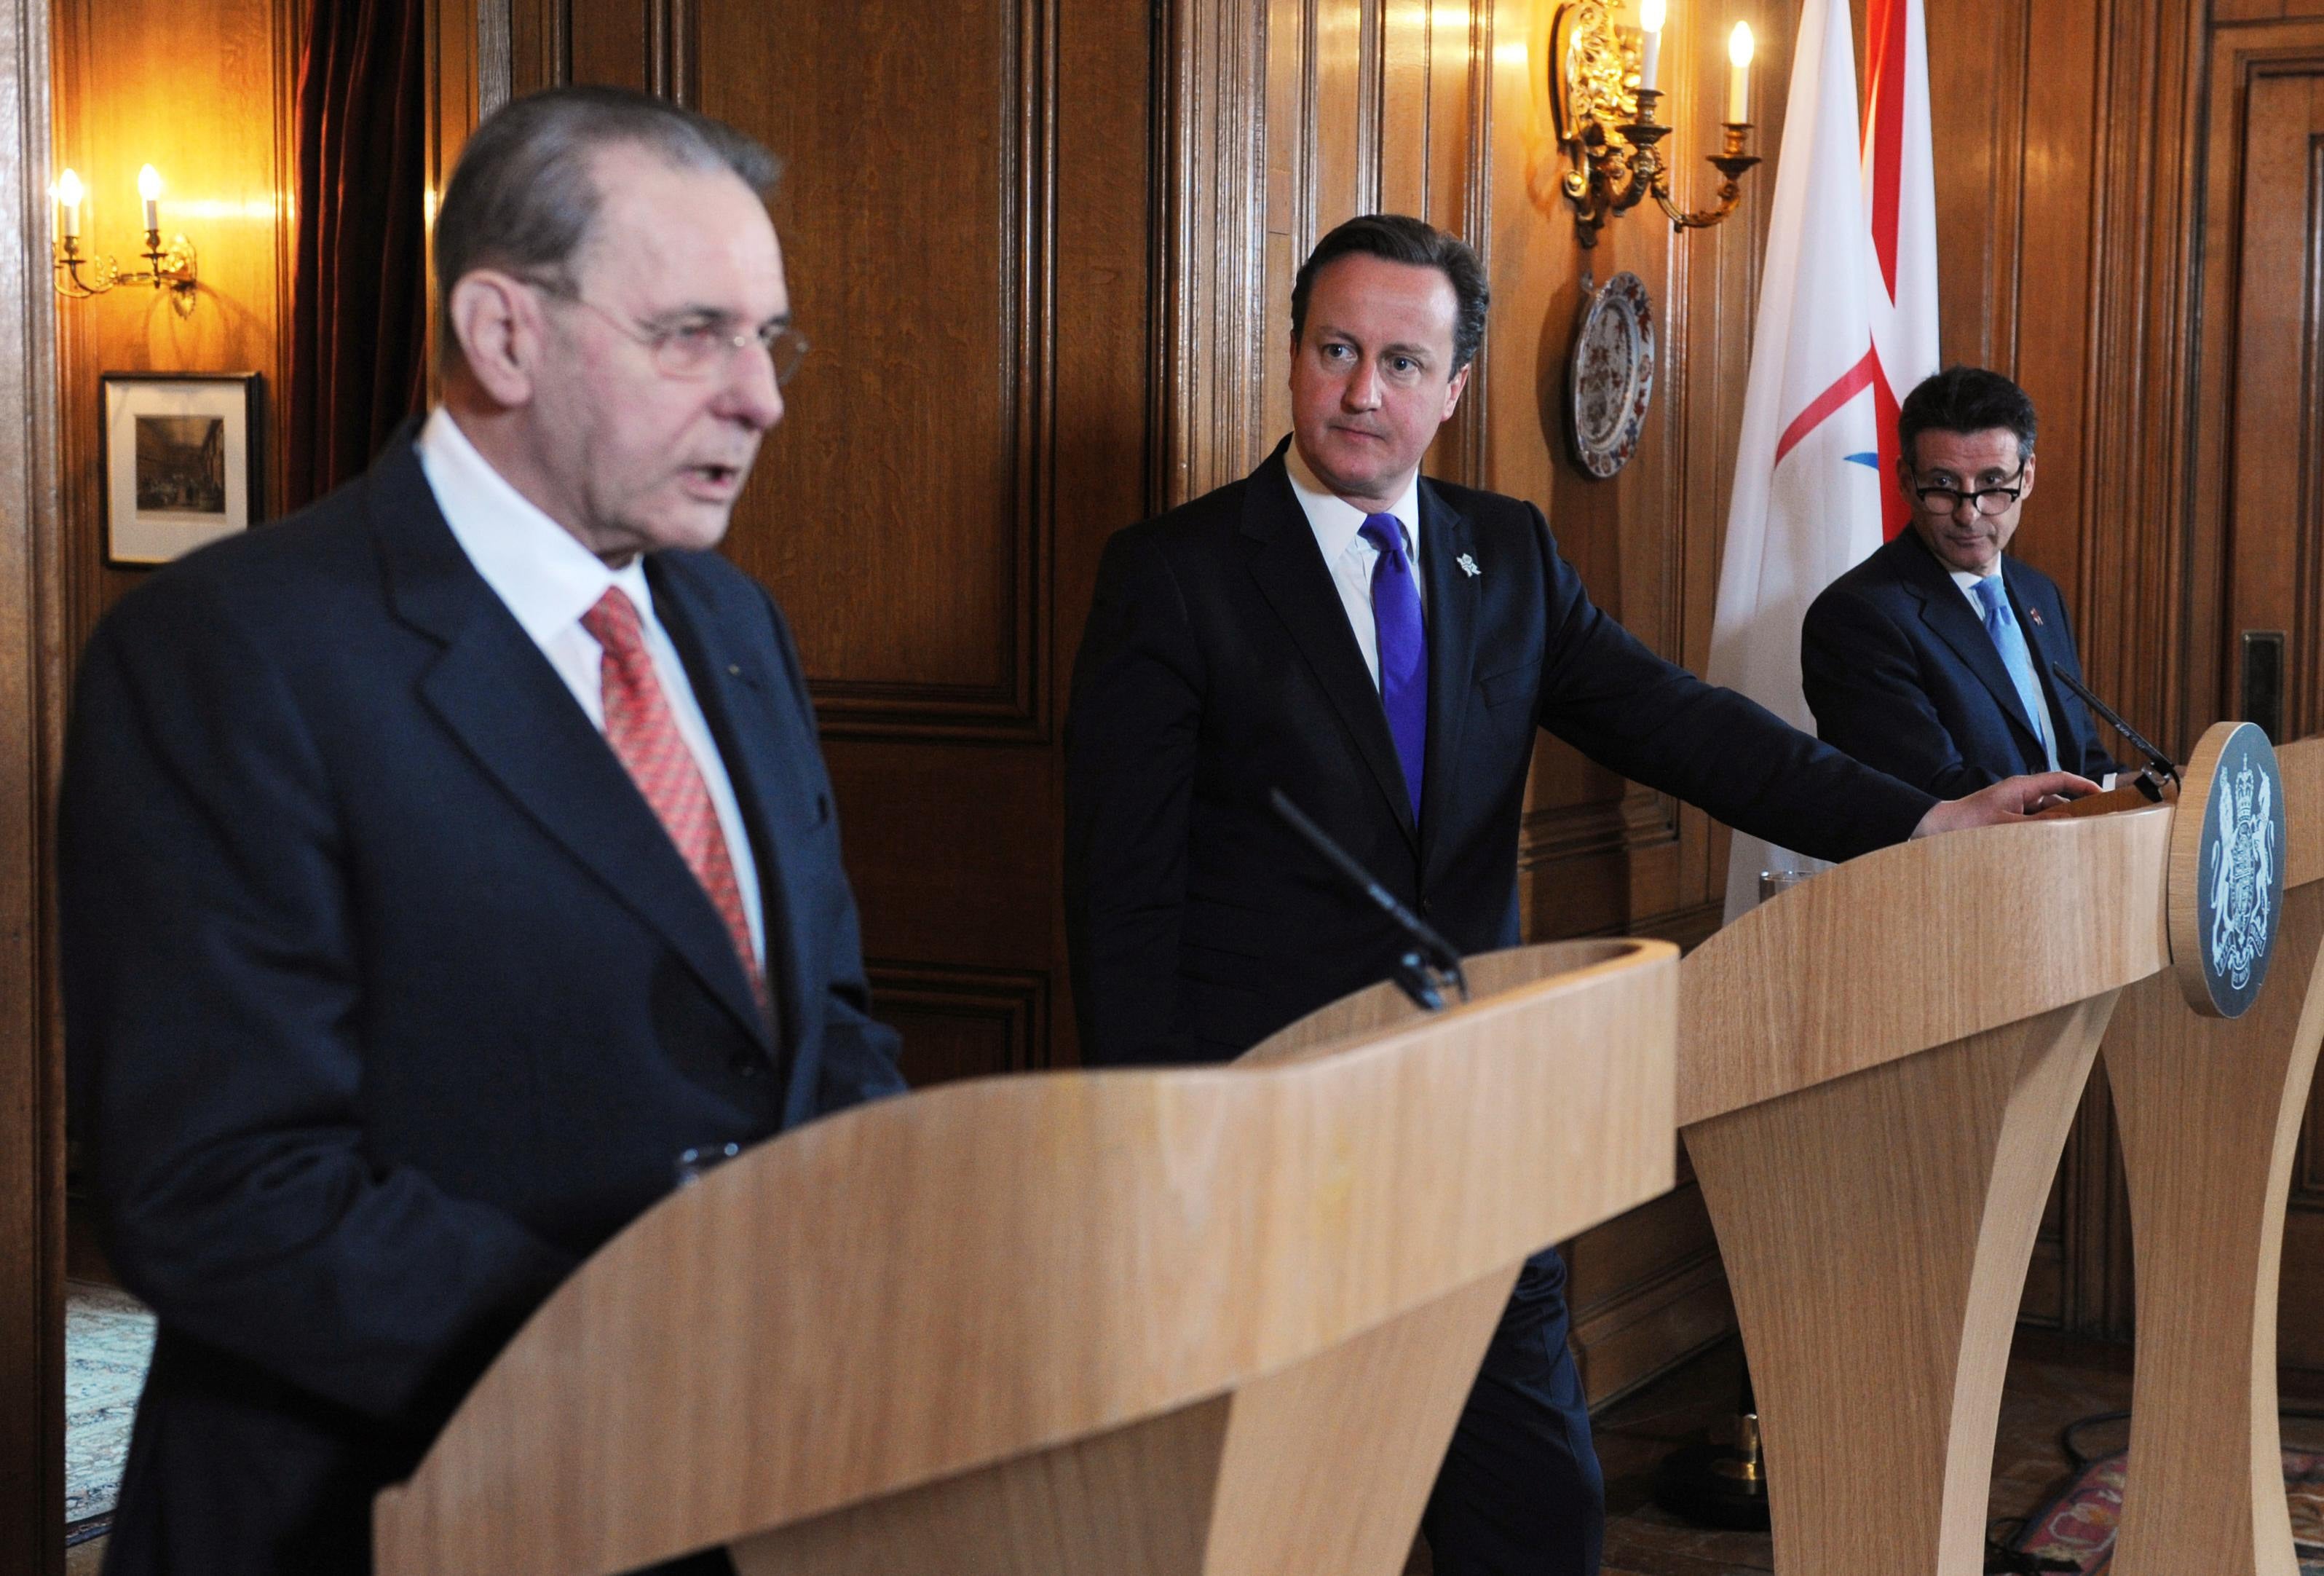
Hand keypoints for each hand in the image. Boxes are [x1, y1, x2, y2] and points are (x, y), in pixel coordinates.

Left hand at [1910, 771, 2101, 837]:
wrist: (1937, 829)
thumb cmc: (1967, 823)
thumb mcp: (2007, 825)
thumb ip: (2039, 824)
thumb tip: (2068, 822)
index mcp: (2021, 787)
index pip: (2060, 780)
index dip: (2084, 786)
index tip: (2104, 796)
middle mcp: (2020, 794)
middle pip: (2057, 798)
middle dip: (2076, 810)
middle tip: (2097, 823)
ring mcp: (2015, 807)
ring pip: (2046, 814)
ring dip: (2059, 825)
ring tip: (2078, 838)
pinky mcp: (2009, 820)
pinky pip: (2034, 824)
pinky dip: (2045, 833)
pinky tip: (2053, 846)